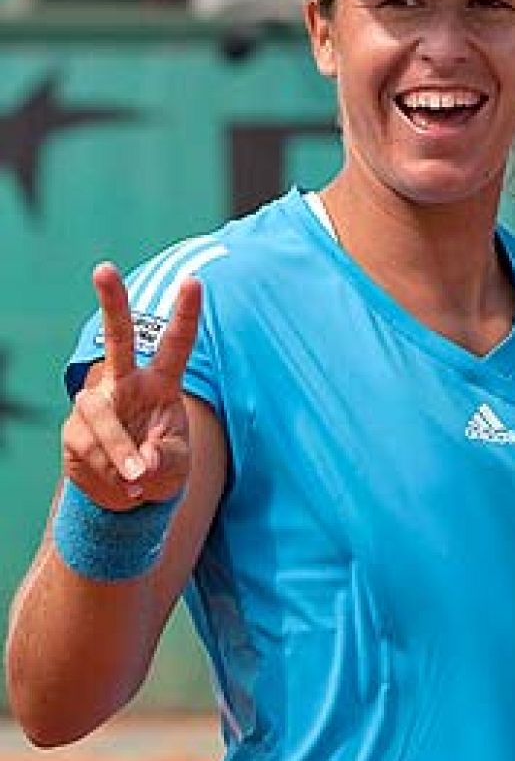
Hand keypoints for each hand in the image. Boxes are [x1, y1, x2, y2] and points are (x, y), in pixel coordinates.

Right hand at [61, 263, 202, 509]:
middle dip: (112, 303)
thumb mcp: (176, 464)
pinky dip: (109, 473)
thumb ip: (164, 458)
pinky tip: (121, 482)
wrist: (130, 492)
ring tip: (138, 480)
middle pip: (117, 338)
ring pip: (102, 420)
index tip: (193, 281)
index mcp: (161, 383)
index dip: (185, 314)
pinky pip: (90, 450)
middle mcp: (125, 383)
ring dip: (120, 455)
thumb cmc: (161, 464)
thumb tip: (140, 462)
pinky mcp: (74, 430)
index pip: (176, 344)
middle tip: (104, 268)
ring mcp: (95, 404)